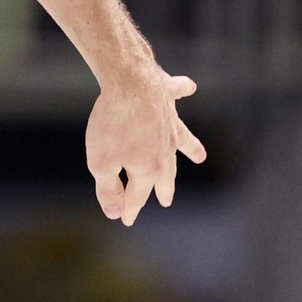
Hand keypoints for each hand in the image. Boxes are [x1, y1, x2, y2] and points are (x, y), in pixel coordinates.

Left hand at [86, 63, 205, 223]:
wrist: (130, 81)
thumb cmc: (113, 123)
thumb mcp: (101, 163)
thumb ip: (108, 189)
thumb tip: (114, 213)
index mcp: (148, 169)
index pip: (137, 196)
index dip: (129, 209)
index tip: (124, 220)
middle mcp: (164, 150)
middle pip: (164, 175)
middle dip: (163, 189)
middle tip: (165, 200)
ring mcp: (169, 122)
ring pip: (182, 139)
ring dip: (191, 147)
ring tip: (200, 156)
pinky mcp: (166, 94)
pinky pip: (178, 91)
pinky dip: (184, 88)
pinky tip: (190, 86)